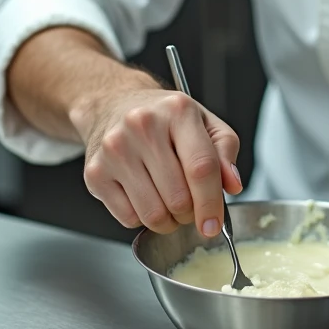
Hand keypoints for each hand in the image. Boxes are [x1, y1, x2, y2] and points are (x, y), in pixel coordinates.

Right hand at [76, 88, 242, 237]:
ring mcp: (115, 150)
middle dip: (190, 213)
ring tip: (168, 202)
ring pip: (153, 214)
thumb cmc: (163, 117)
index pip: (201, 168)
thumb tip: (233, 184)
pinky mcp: (95, 173)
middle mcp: (142, 126)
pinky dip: (142, 218)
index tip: (214, 225)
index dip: (211, 204)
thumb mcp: (204, 122)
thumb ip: (225, 151)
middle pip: (178, 198)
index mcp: (177, 111)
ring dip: (168, 221)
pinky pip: (128, 218)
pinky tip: (144, 196)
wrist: (113, 104)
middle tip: (189, 204)